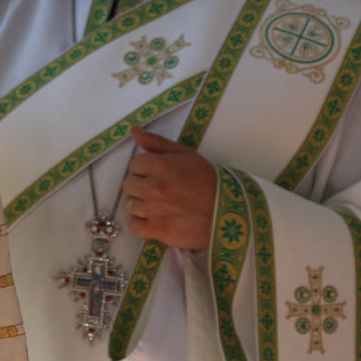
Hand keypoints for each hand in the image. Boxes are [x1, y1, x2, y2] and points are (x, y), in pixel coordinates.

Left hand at [123, 126, 217, 249]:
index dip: (145, 169)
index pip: (134, 165)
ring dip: (141, 205)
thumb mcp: (186, 154)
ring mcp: (154, 210)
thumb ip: (156, 142)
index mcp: (160, 166)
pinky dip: (141, 224)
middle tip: (159, 190)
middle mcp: (153, 188)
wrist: (232, 213)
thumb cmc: (210, 181)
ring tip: (159, 205)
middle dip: (140, 186)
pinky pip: (134, 226)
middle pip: (128, 185)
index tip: (158, 174)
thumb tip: (133, 130)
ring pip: (129, 205)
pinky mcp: (159, 231)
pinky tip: (155, 219)